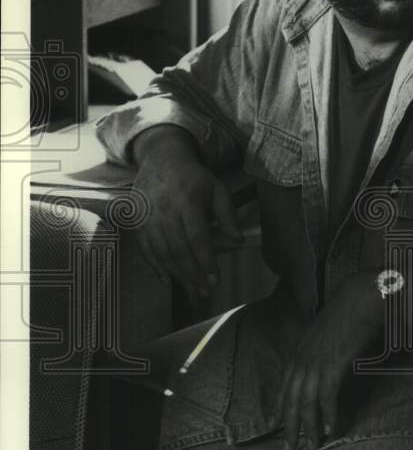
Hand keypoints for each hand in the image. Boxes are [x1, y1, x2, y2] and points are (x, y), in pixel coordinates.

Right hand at [132, 127, 241, 292]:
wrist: (161, 159)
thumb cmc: (194, 177)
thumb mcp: (217, 189)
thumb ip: (228, 215)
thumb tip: (238, 241)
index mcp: (187, 201)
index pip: (197, 238)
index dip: (206, 261)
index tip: (216, 280)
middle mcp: (164, 210)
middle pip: (178, 250)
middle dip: (193, 274)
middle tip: (206, 291)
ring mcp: (147, 217)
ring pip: (161, 253)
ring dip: (177, 275)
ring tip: (193, 290)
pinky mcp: (137, 222)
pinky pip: (146, 249)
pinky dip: (155, 267)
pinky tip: (167, 280)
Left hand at [274, 271, 384, 449]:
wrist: (359, 298)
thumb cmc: (347, 312)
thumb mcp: (326, 332)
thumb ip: (321, 349)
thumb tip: (325, 362)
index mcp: (300, 352)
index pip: (284, 387)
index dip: (279, 408)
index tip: (276, 425)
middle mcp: (303, 360)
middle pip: (292, 401)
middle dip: (290, 428)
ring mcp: (316, 363)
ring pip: (307, 404)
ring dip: (310, 429)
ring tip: (312, 448)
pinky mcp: (333, 366)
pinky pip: (327, 398)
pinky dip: (329, 415)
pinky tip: (332, 430)